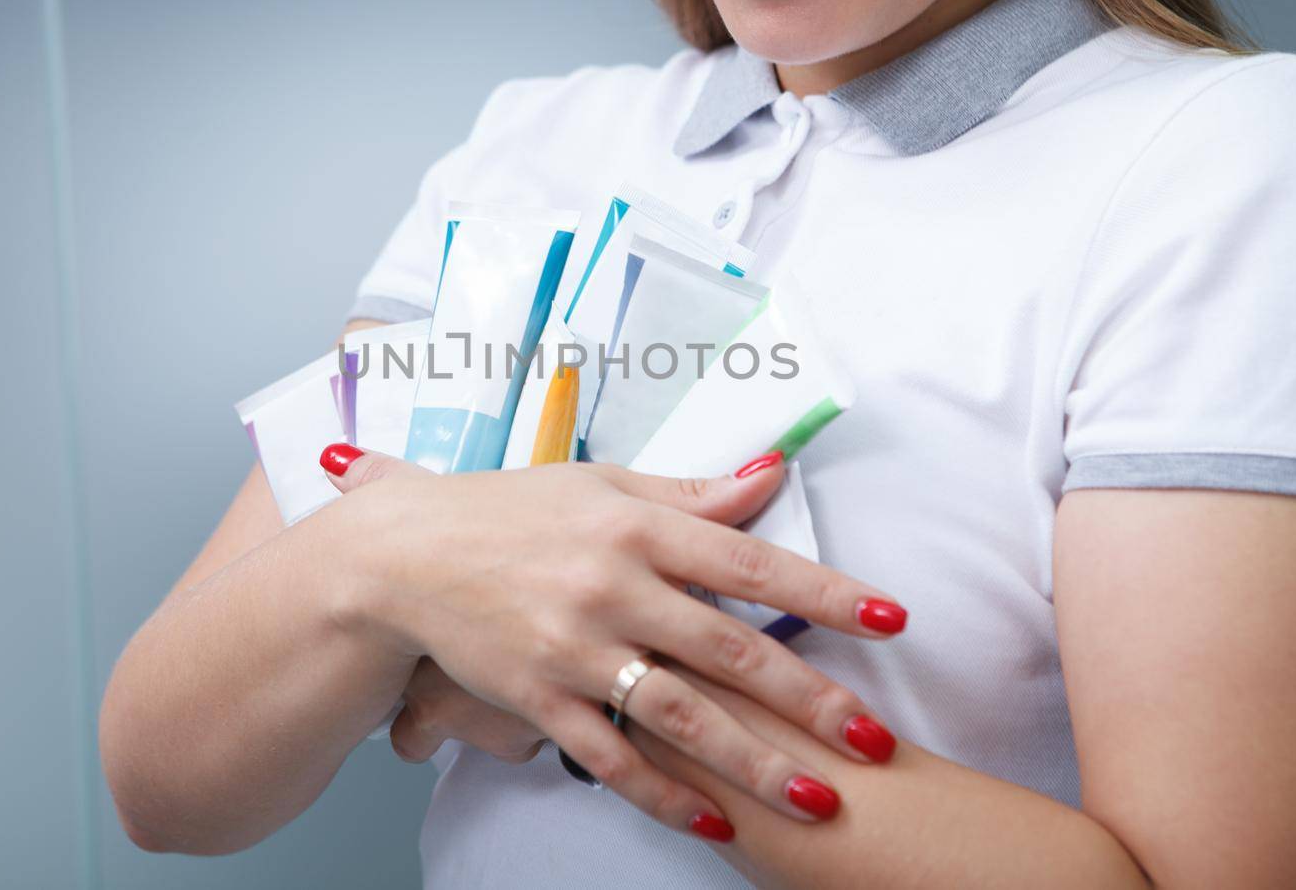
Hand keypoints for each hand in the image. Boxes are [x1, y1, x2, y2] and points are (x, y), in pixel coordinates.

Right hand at [319, 443, 906, 840]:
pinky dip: (663, 793)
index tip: (892, 617)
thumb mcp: (601, 485)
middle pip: (730, 651)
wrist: (402, 556)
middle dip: (811, 700)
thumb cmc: (508, 512)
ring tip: (818, 800)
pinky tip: (715, 821)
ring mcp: (574, 650)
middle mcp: (612, 588)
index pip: (750, 562)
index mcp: (635, 526)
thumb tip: (771, 475)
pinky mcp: (538, 699)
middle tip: (874, 739)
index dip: (827, 592)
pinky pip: (611, 757)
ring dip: (754, 763)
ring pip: (680, 716)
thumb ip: (692, 493)